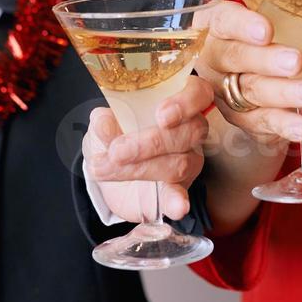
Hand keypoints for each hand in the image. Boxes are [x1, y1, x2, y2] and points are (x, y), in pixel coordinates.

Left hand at [84, 75, 213, 220]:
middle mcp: (189, 130)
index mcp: (176, 103)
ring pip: (180, 163)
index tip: (162, 116)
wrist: (108, 169)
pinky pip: (182, 195)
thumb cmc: (113, 135)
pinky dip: (178, 202)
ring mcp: (188, 161)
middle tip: (117, 151)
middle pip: (190, 132)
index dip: (185, 103)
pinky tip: (176, 207)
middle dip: (151, 143)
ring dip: (141, 168)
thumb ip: (104, 121)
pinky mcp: (178, 190)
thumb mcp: (104, 124)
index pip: (199, 94)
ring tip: (107, 168)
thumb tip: (103, 121)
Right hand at [193, 0, 301, 144]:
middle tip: (296, 62)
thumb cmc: (269, 52)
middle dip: (267, 60)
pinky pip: (262, 122)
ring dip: (285, 92)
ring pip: (251, 91)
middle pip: (236, 57)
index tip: (267, 30)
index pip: (224, 20)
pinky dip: (285, 124)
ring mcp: (225, 92)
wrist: (254, 93)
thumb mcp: (288, 40)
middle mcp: (216, 59)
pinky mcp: (242, 120)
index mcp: (220, 28)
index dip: (242, 25)